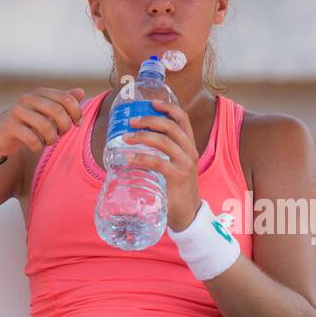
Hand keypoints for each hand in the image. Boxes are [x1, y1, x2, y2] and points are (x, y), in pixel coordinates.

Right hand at [0, 87, 85, 159]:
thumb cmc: (24, 124)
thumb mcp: (44, 112)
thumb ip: (62, 102)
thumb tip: (81, 92)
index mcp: (40, 93)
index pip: (66, 98)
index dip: (76, 112)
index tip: (77, 124)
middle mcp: (28, 99)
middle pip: (58, 111)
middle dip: (65, 126)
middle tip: (62, 134)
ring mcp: (18, 111)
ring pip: (46, 126)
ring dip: (52, 138)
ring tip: (49, 141)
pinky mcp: (10, 126)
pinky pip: (32, 139)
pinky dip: (38, 146)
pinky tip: (37, 146)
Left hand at [121, 98, 200, 231]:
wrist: (188, 213)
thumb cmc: (176, 188)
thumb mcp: (174, 166)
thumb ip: (163, 154)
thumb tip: (137, 141)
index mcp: (189, 145)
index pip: (182, 119)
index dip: (168, 108)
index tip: (152, 103)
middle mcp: (190, 151)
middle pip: (171, 127)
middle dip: (149, 120)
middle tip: (131, 121)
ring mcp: (185, 164)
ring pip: (164, 142)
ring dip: (142, 136)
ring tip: (126, 138)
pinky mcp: (178, 177)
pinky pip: (158, 162)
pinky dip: (141, 158)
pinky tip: (129, 158)